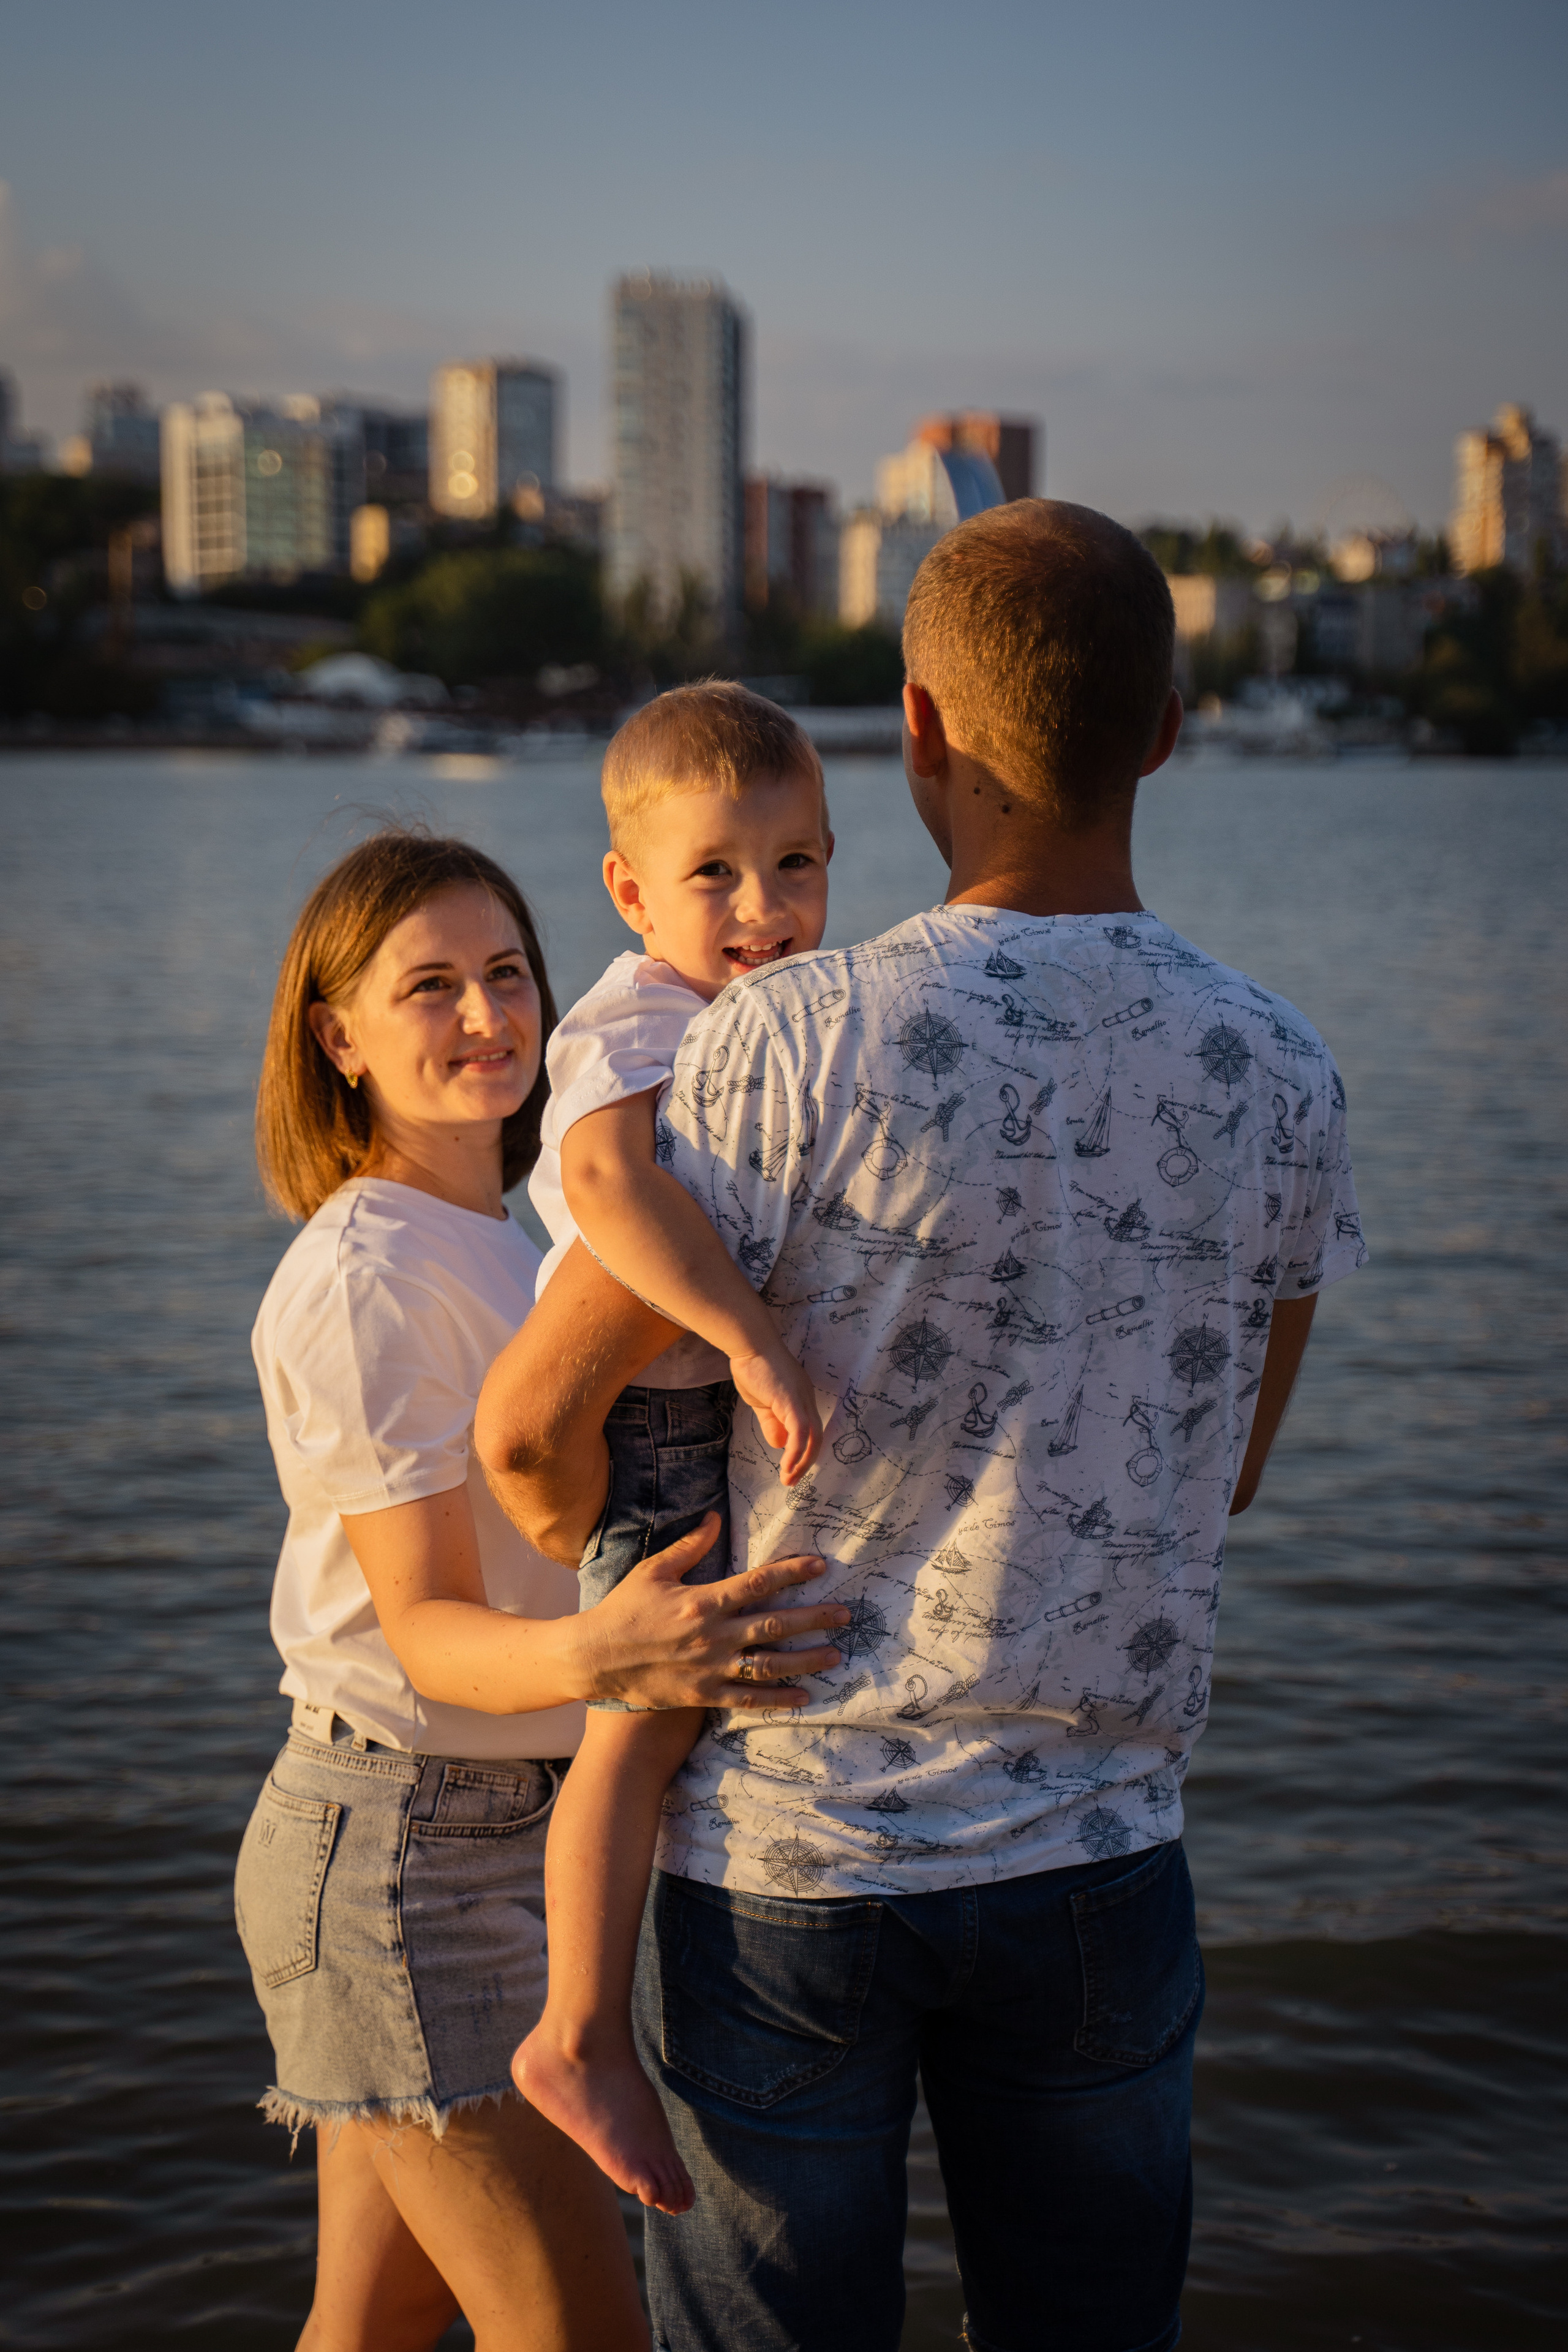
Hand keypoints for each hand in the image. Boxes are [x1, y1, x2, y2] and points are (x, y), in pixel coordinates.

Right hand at [578, 1513, 847, 1709]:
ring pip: (769, 1664)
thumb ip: (689, 1546)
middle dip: (814, 1619)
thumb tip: (716, 1518)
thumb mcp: (653, 1571)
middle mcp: (713, 1635)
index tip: (820, 1566)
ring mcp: (710, 1668)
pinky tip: (803, 1696)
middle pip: (775, 1624)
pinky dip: (777, 1699)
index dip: (792, 1573)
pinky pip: (748, 1699)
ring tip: (834, 1655)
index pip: (758, 1583)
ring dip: (805, 1660)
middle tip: (845, 1615)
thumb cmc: (623, 1609)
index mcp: (703, 1601)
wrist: (595, 1658)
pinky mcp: (703, 1694)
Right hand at [729, 1346, 822, 1485]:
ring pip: (812, 1438)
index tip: (791, 1469)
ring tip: (788, 1479)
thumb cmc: (754, 1368)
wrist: (750, 1345)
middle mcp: (807, 1400)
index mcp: (801, 1400)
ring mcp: (802, 1400)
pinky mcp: (792, 1402)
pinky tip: (787, 1466)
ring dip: (802, 1462)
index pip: (810, 1431)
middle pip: (816, 1438)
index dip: (803, 1452)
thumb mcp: (761, 1403)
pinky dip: (796, 1452)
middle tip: (791, 1481)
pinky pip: (800, 1432)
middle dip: (805, 1462)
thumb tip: (779, 1445)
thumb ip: (771, 1422)